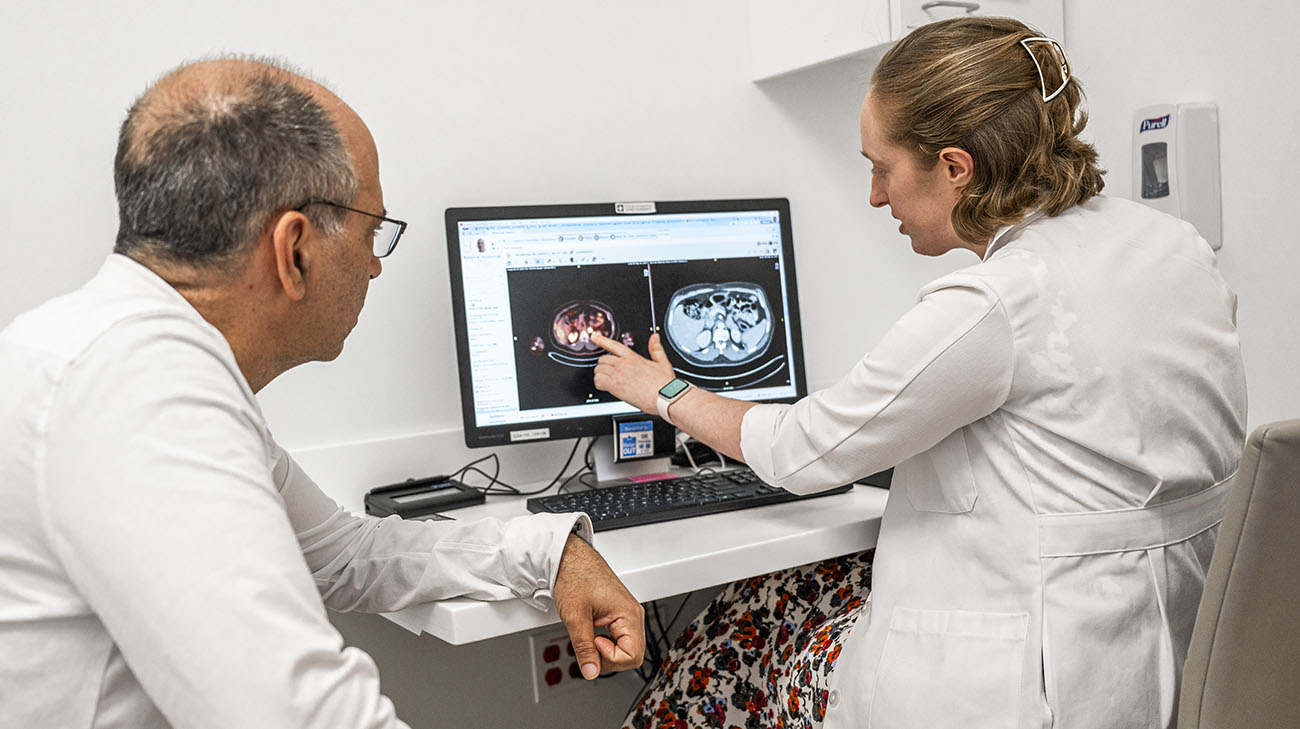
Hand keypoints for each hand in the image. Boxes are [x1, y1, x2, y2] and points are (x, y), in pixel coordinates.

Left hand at [553, 534, 644, 678]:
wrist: (571, 558)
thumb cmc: (575, 576)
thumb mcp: (576, 617)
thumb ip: (583, 648)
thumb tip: (590, 672)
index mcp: (628, 614)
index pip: (632, 656)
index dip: (610, 658)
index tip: (593, 644)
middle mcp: (633, 614)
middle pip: (633, 655)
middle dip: (609, 658)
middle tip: (590, 643)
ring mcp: (628, 614)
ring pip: (627, 648)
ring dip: (607, 650)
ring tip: (590, 635)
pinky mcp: (620, 613)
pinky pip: (621, 638)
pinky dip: (606, 642)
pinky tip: (594, 632)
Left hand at [591, 332, 674, 413]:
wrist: (664, 397)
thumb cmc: (664, 383)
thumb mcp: (662, 362)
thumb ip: (656, 349)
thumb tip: (655, 338)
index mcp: (633, 357)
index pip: (614, 345)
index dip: (602, 340)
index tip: (594, 337)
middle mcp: (623, 364)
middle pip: (603, 359)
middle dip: (603, 365)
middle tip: (609, 373)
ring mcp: (618, 375)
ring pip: (599, 370)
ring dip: (600, 375)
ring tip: (607, 381)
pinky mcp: (615, 386)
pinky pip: (598, 381)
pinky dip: (599, 384)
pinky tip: (604, 387)